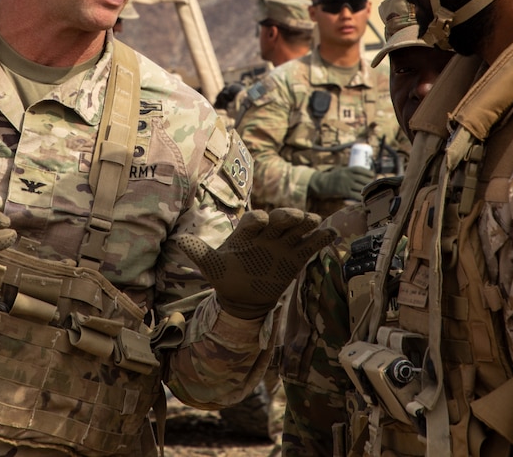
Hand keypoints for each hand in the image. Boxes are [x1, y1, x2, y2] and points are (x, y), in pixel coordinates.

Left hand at [177, 207, 336, 319]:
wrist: (243, 297)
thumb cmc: (227, 277)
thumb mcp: (212, 267)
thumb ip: (199, 253)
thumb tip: (180, 242)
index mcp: (246, 232)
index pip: (253, 219)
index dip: (258, 218)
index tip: (262, 220)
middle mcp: (267, 233)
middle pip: (279, 219)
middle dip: (286, 215)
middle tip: (294, 216)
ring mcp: (283, 244)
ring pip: (297, 228)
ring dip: (306, 222)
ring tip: (315, 221)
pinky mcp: (296, 256)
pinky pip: (311, 244)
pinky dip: (322, 238)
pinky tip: (333, 234)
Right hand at [307, 166, 373, 201]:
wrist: (323, 183)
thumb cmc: (334, 177)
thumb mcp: (342, 170)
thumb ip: (351, 172)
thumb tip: (364, 174)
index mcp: (347, 169)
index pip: (360, 169)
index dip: (368, 172)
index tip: (372, 174)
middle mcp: (347, 176)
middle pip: (362, 179)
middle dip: (369, 182)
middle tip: (373, 184)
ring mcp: (346, 184)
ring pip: (360, 187)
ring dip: (367, 190)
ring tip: (371, 191)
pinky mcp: (344, 192)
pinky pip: (355, 195)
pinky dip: (361, 197)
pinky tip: (365, 198)